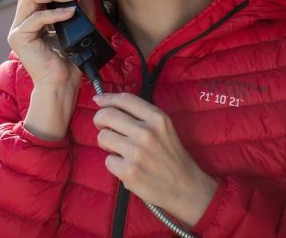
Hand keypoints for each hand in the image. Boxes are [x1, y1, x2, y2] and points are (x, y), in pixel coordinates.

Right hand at [8, 0, 81, 139]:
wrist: (62, 85)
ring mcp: (18, 30)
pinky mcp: (19, 38)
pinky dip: (54, 13)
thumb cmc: (69, 62)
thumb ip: (82, 11)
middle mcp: (22, 21)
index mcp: (32, 18)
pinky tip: (69, 12)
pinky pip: (36, 18)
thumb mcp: (78, 29)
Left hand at [93, 93, 216, 226]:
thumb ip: (141, 116)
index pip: (125, 99)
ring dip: (106, 143)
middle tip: (102, 126)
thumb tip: (106, 103)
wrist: (186, 188)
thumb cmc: (172, 157)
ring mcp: (137, 152)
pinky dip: (114, 164)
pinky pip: (108, 160)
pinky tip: (127, 167)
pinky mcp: (129, 172)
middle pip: (107, 115)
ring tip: (119, 149)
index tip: (99, 100)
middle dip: (99, 119)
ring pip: (103, 137)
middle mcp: (147, 132)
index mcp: (157, 118)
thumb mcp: (165, 128)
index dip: (108, 97)